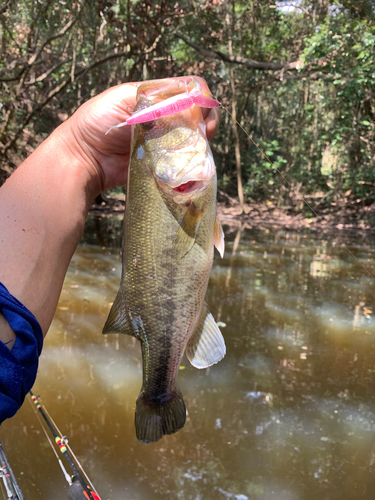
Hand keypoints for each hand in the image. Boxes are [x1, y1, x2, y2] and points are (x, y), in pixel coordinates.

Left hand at [61, 76, 220, 198]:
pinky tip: (190, 162)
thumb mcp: (124, 97)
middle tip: (204, 131)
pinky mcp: (162, 164)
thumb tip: (189, 99)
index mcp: (155, 97)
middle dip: (206, 120)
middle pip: (198, 115)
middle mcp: (164, 118)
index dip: (201, 98)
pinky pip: (183, 162)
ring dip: (201, 141)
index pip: (190, 90)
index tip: (201, 110)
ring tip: (198, 146)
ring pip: (195, 139)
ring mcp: (164, 142)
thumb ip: (155, 96)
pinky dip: (191, 161)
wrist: (83, 158)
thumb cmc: (97, 122)